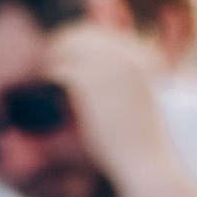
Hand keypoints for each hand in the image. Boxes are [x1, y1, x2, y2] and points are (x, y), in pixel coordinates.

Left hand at [48, 18, 169, 187]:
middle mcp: (126, 56)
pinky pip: (63, 68)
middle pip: (87, 34)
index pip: (107, 35)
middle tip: (55, 53)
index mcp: (143, 57)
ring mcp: (108, 67)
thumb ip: (125, 81)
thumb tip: (99, 75)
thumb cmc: (145, 143)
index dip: (87, 39)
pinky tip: (49, 78)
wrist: (148, 162)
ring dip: (58, 53)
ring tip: (49, 63)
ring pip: (71, 46)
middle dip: (69, 41)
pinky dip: (54, 71)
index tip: (75, 48)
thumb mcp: (142, 102)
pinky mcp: (91, 83)